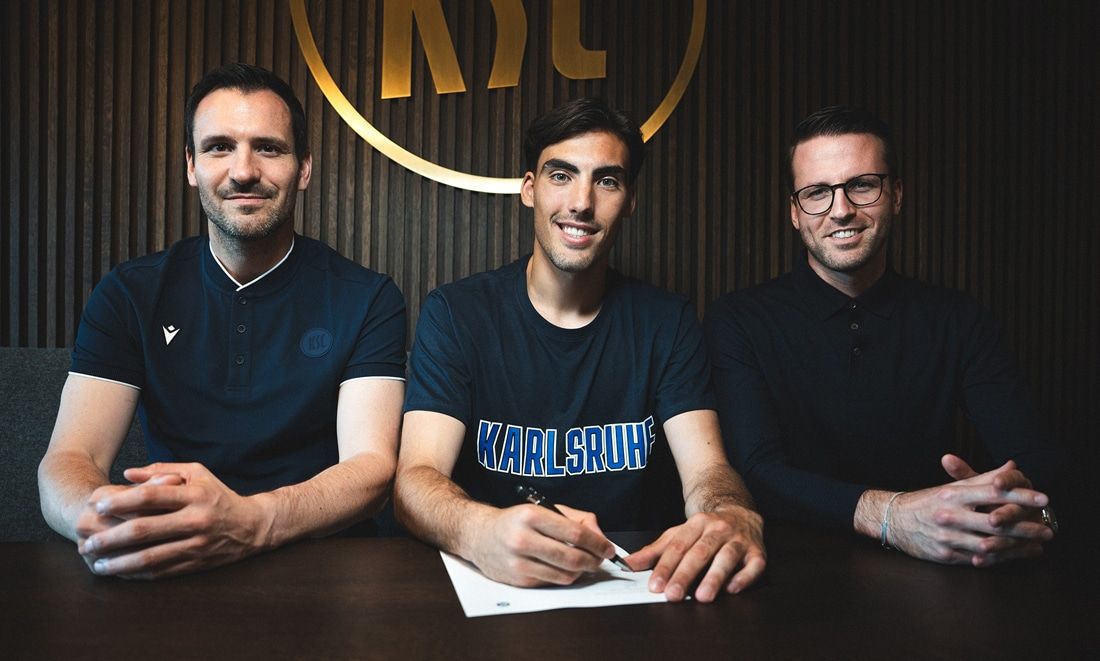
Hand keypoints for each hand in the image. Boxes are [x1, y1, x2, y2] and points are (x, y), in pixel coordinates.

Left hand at [79, 462, 272, 578]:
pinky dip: (137, 573)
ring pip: (150, 556)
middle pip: (145, 530)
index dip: (121, 501)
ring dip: (120, 562)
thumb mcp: (198, 474)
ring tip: (97, 563)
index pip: (151, 497)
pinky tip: (120, 572)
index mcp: (194, 494)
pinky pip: (161, 571)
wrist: (252, 526)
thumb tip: (128, 474)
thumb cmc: (219, 495)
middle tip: (88, 542)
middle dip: (111, 537)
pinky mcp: (196, 563)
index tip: (97, 506)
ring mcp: (196, 545)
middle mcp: (195, 520)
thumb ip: (162, 471)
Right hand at [464, 503, 615, 586]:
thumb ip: (576, 518)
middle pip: (572, 558)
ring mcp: (519, 562)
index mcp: (531, 515)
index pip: (575, 533)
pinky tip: (564, 568)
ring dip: (582, 572)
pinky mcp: (518, 580)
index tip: (609, 548)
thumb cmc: (516, 521)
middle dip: (594, 561)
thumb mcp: (543, 508)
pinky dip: (564, 577)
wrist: (479, 536)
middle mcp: (523, 539)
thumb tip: (600, 538)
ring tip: (584, 564)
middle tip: (601, 559)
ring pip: (565, 575)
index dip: (597, 543)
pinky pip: (552, 583)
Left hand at [625, 507, 765, 602]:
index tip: (655, 586)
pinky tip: (733, 589)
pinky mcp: (758, 552)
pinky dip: (744, 578)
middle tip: (673, 595)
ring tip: (702, 596)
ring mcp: (739, 539)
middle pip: (700, 552)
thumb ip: (654, 551)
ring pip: (726, 557)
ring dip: (714, 577)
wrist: (738, 511)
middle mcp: (718, 529)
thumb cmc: (705, 530)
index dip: (665, 567)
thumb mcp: (678, 535)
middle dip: (685, 575)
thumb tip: (629, 565)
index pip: (678, 546)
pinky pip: (754, 565)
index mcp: (696, 524)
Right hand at [885, 457, 1051, 566]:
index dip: (1021, 495)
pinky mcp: (945, 555)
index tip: (1043, 499)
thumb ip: (983, 478)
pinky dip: (999, 560)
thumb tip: (1011, 467)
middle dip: (1026, 527)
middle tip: (1047, 529)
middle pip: (996, 522)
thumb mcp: (953, 486)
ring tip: (1036, 546)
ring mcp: (947, 537)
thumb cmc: (928, 501)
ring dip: (1017, 547)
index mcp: (953, 494)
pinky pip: (977, 560)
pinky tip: (1014, 557)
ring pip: (989, 545)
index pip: (993, 492)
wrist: (893, 520)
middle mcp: (950, 515)